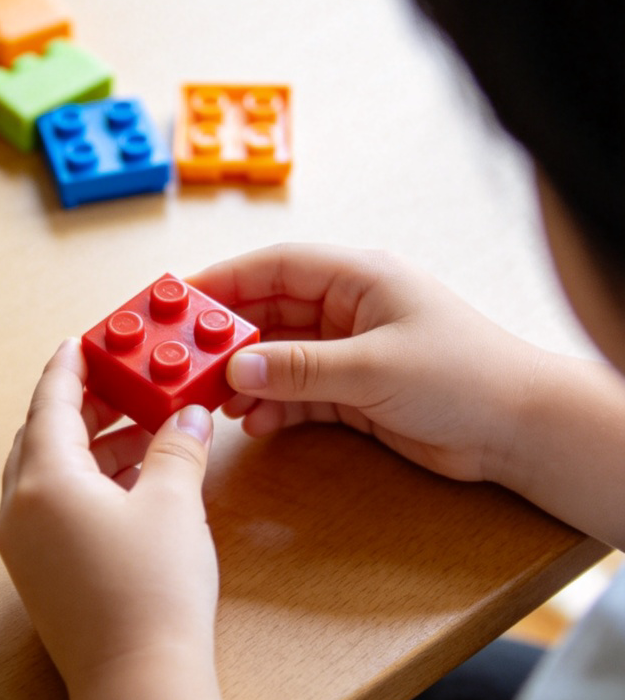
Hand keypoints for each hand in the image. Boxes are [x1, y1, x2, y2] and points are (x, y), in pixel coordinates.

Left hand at [0, 339, 217, 694]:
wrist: (138, 684)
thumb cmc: (151, 591)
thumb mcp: (172, 503)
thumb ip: (178, 448)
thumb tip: (190, 417)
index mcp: (42, 482)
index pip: (49, 403)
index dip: (68, 366)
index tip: (80, 341)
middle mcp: (19, 510)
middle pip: (43, 436)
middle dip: (82, 405)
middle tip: (121, 382)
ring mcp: (24, 546)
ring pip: (49, 472)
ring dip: (91, 445)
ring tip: (141, 429)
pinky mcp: (40, 573)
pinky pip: (54, 506)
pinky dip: (88, 481)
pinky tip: (133, 479)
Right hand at [189, 244, 545, 482]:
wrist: (521, 432)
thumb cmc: (465, 375)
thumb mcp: (374, 366)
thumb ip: (302, 368)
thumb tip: (238, 367)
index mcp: (357, 277)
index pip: (275, 267)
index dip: (224, 280)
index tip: (179, 299)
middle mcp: (348, 308)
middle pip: (270, 311)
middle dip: (228, 335)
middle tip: (183, 357)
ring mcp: (349, 350)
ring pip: (280, 356)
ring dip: (247, 376)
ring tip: (212, 398)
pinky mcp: (354, 390)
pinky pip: (299, 392)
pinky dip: (275, 406)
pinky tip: (254, 423)